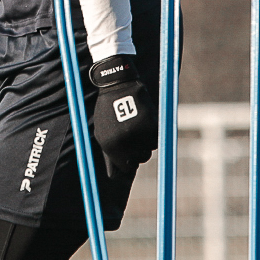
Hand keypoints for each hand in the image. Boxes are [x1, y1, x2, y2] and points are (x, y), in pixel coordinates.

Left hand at [89, 54, 157, 175]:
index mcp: (111, 145)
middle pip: (140, 159)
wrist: (117, 84)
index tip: (129, 154)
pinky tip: (145, 121)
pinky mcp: (152, 123)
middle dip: (139, 151)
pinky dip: (153, 133)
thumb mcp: (102, 132)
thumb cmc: (108, 110)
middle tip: (134, 136)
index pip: (125, 166)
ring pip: (150, 148)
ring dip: (146, 141)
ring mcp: (139, 133)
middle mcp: (125, 142)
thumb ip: (109, 154)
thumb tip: (114, 175)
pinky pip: (157, 138)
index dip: (128, 161)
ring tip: (137, 125)